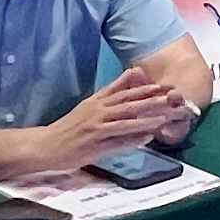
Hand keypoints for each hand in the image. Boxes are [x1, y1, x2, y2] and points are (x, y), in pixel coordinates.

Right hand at [47, 71, 193, 167]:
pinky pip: (116, 142)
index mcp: (98, 102)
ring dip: (146, 120)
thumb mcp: (91, 103)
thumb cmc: (72, 125)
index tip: (165, 86)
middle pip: (129, 105)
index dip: (146, 89)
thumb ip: (112, 89)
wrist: (47, 144)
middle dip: (152, 102)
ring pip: (125, 123)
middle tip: (172, 99)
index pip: (126, 93)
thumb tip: (132, 72)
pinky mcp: (94, 146)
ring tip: (165, 118)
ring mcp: (96, 130)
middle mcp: (98, 113)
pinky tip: (147, 139)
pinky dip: (132, 140)